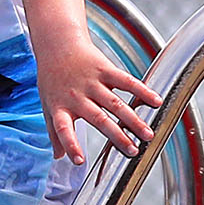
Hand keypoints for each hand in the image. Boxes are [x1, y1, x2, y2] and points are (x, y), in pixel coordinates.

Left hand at [30, 27, 156, 163]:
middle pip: (99, 119)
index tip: (81, 161)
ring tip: (148, 135)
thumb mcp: (48, 105)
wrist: (57, 43)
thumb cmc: (53, 78)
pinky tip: (156, 101)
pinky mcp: (104, 69)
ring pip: (115, 104)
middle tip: (133, 151)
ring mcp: (92, 83)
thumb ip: (55, 132)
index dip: (71, 145)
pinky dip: (142, 90)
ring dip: (133, 120)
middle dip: (118, 136)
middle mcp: (77, 96)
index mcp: (60, 108)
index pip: (63, 130)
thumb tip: (58, 157)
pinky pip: (125, 81)